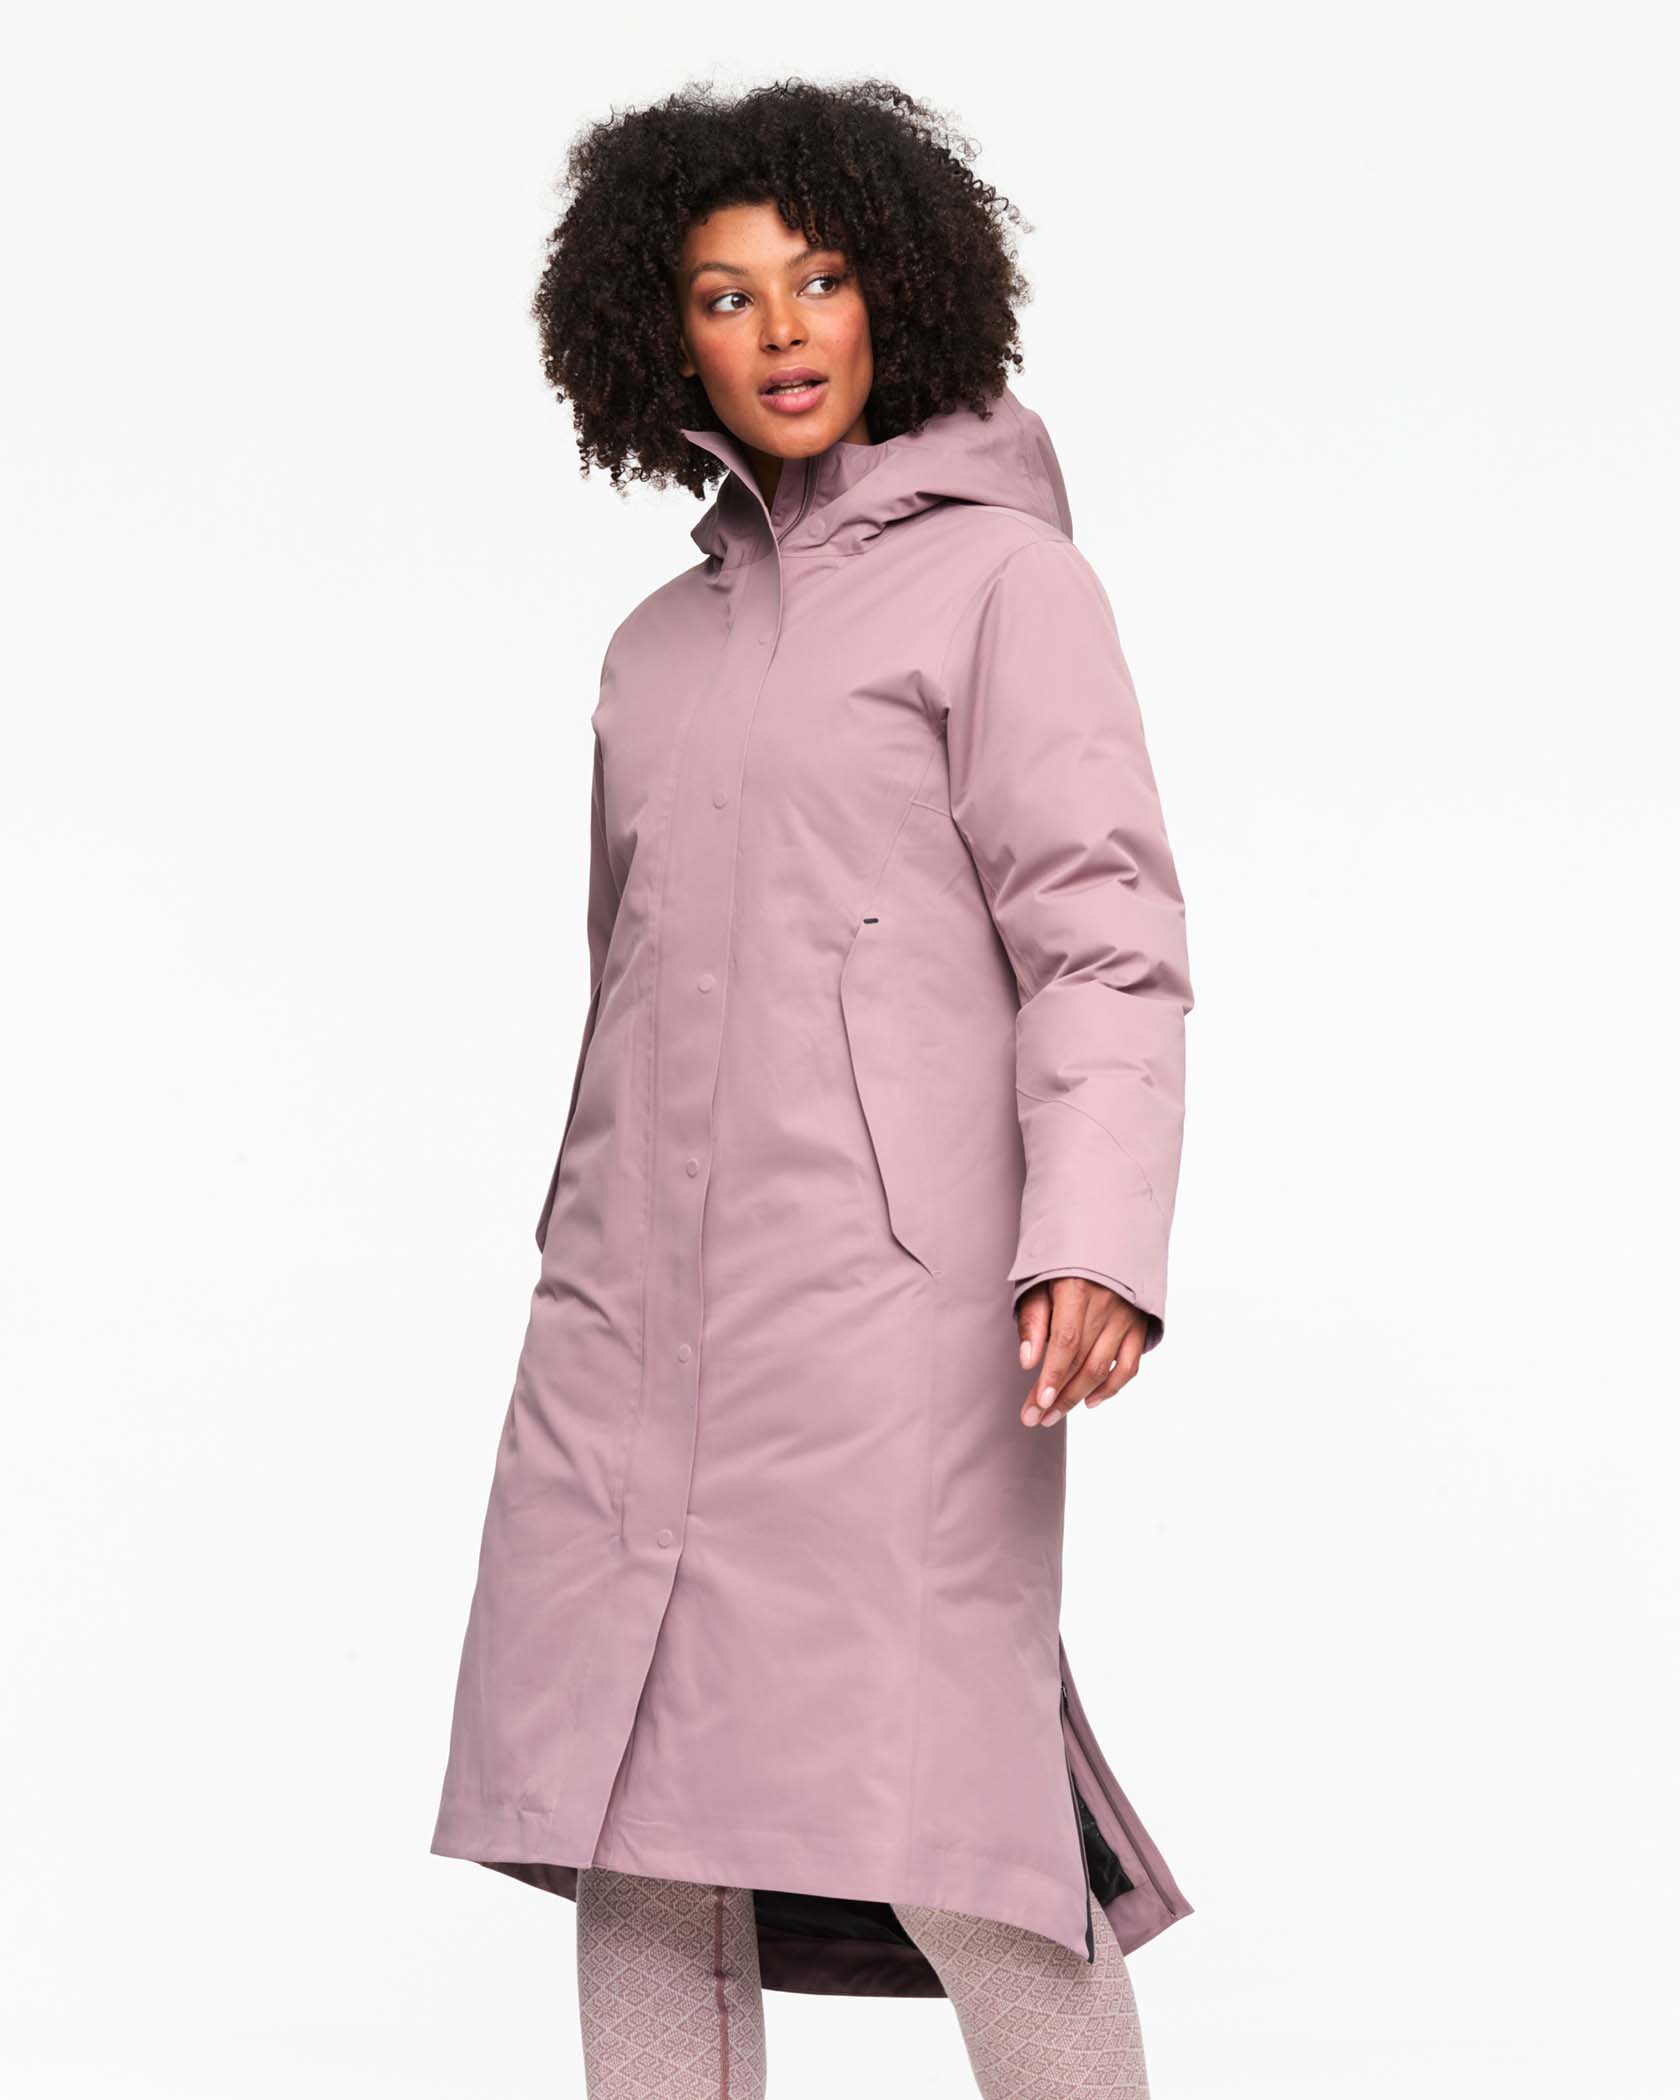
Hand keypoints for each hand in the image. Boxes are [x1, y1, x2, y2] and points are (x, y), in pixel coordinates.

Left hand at [1015, 1277, 1146, 1427]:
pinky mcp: (1139, 1326)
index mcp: (1078, 1287)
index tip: (1037, 1403)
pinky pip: (1129, 1365)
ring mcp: (1126, 1317)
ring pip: (1104, 1368)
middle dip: (1057, 1396)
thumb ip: (1033, 1320)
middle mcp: (1107, 1304)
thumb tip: (1027, 1362)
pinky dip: (1111, 1388)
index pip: (1066, 1341)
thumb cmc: (1063, 1262)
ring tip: (1052, 1416)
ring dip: (1077, 1397)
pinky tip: (1089, 1401)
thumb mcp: (1039, 1280)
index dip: (1053, 1374)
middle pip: (1082, 1360)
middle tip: (1033, 1419)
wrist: (1107, 1236)